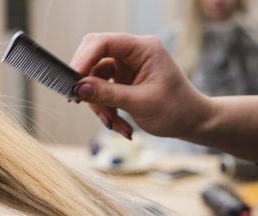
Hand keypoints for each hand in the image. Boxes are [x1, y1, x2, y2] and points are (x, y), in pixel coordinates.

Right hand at [70, 33, 213, 140]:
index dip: (84, 59)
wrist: (191, 122)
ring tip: (113, 124)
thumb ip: (107, 94)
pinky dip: (104, 109)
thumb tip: (79, 88)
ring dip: (98, 104)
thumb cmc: (176, 109)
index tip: (73, 81)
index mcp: (143, 49)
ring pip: (94, 79)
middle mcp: (133, 54)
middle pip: (93, 58)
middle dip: (88, 84)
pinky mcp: (122, 81)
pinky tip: (118, 124)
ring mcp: (126, 67)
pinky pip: (101, 92)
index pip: (104, 42)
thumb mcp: (140, 103)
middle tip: (82, 102)